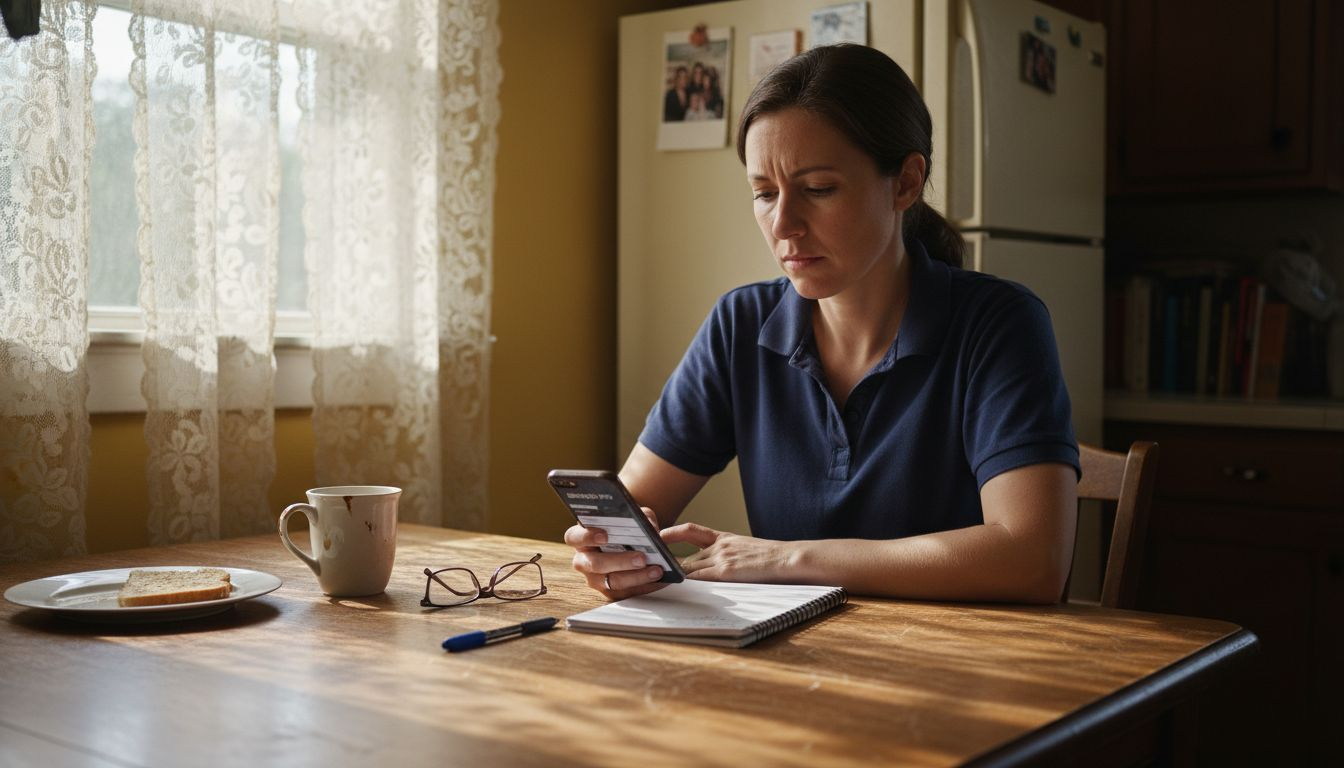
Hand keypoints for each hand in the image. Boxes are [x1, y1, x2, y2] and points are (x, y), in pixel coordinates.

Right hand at [564, 506, 666, 600]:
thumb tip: (649, 526)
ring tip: (656, 570)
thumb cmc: (625, 528)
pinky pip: (627, 593)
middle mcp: (584, 561)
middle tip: (641, 558)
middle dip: (620, 561)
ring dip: (637, 577)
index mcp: (581, 538)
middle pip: (595, 564)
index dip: (586, 537)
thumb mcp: (631, 516)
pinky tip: (660, 580)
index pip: (574, 537)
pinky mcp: (610, 592)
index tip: (604, 536)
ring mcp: (596, 579)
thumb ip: (639, 516)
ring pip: (612, 582)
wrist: (631, 543)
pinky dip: (646, 586)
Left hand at [660, 523, 794, 582]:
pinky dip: (684, 583)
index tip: (660, 536)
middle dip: (669, 564)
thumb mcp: (749, 550)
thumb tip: (725, 567)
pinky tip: (675, 587)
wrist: (788, 558)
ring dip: (674, 576)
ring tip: (657, 582)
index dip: (674, 533)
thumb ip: (733, 555)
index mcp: (726, 538)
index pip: (693, 531)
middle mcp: (720, 546)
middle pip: (687, 556)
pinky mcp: (725, 571)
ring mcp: (721, 558)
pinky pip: (698, 578)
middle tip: (652, 569)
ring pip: (689, 568)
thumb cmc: (775, 558)